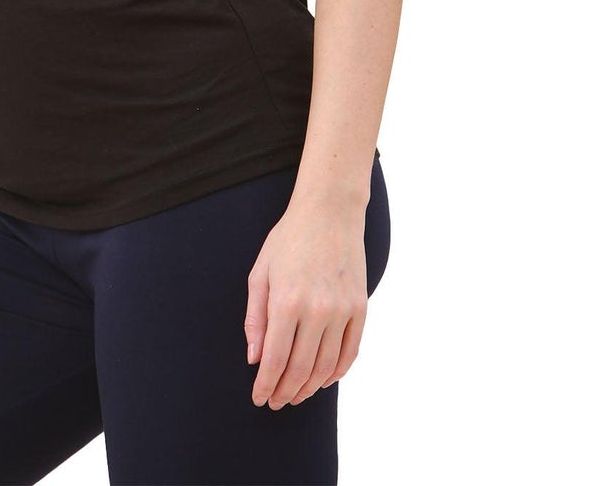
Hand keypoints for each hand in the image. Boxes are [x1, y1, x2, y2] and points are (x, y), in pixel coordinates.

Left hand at [244, 203, 368, 408]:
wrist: (329, 212)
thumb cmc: (289, 240)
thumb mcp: (261, 273)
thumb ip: (255, 318)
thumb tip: (255, 360)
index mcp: (286, 301)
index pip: (275, 359)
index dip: (266, 385)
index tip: (259, 398)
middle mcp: (317, 310)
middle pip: (300, 369)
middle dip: (285, 392)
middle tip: (276, 402)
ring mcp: (342, 310)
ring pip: (325, 367)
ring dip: (309, 388)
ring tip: (296, 395)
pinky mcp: (360, 307)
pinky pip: (350, 352)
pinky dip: (336, 373)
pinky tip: (323, 380)